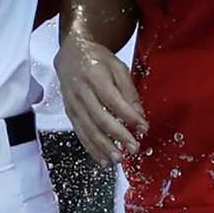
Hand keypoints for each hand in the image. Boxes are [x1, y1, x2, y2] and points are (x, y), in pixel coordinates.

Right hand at [55, 33, 147, 164]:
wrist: (71, 54)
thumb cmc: (97, 59)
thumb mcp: (117, 66)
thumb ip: (128, 90)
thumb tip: (139, 114)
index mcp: (95, 76)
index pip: (113, 100)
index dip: (129, 116)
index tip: (143, 127)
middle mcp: (81, 91)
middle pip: (100, 118)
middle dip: (118, 136)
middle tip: (133, 148)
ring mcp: (73, 104)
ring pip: (88, 129)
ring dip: (104, 147)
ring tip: (119, 159)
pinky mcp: (70, 113)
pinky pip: (80, 133)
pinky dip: (91, 148)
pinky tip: (102, 159)